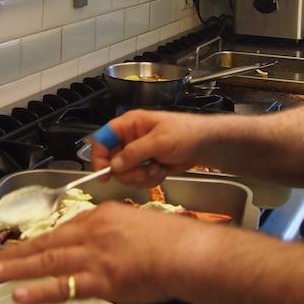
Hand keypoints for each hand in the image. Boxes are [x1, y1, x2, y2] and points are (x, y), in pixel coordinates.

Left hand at [0, 200, 195, 303]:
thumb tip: (105, 247)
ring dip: (16, 268)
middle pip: (48, 242)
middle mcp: (93, 232)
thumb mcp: (138, 222)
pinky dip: (38, 290)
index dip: (42, 241)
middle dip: (18, 252)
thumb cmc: (172, 240)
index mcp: (104, 215)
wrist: (187, 252)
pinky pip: (61, 286)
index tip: (27, 247)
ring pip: (47, 261)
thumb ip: (116, 232)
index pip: (66, 228)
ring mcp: (94, 256)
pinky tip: (18, 292)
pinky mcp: (99, 280)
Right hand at [91, 110, 212, 187]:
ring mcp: (138, 154)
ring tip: (157, 169)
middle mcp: (130, 139)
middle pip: (112, 161)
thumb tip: (113, 166)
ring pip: (125, 173)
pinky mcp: (147, 166)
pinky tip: (162, 171)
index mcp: (130, 124)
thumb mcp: (159, 141)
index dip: (99, 155)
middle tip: (142, 172)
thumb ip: (134, 153)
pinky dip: (149, 179)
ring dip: (141, 176)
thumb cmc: (185, 133)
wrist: (205, 145)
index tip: (103, 172)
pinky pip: (138, 179)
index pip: (103, 138)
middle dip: (128, 171)